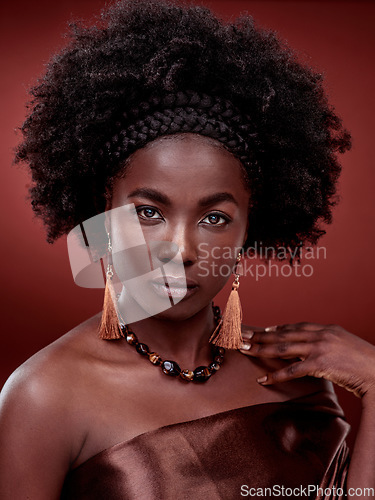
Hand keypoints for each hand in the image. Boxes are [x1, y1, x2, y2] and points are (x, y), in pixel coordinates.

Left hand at [239, 322, 374, 399]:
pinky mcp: (320, 363)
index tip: (262, 331)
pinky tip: (263, 379)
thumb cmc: (363, 362)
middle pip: (283, 334)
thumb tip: (310, 350)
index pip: (296, 326)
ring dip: (260, 349)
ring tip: (244, 351)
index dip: (277, 329)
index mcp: (326, 328)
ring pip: (283, 347)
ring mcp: (320, 347)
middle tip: (242, 336)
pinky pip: (292, 369)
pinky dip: (276, 374)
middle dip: (260, 336)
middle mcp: (320, 334)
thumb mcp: (343, 345)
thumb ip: (326, 343)